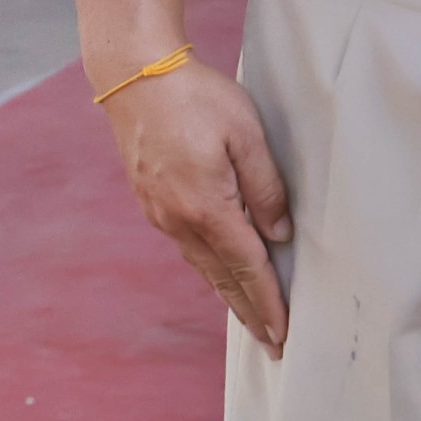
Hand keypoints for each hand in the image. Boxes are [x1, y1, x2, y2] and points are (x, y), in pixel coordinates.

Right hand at [101, 57, 293, 354]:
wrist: (135, 75)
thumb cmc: (196, 96)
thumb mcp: (245, 133)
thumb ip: (267, 187)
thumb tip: (280, 233)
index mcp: (207, 208)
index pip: (248, 268)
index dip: (269, 303)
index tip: (284, 333)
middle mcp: (180, 220)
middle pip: (223, 279)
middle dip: (250, 313)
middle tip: (272, 344)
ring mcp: (161, 213)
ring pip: (203, 266)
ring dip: (229, 295)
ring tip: (251, 319)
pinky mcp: (152, 201)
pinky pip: (187, 247)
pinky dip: (209, 269)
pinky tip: (218, 272)